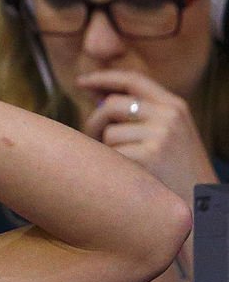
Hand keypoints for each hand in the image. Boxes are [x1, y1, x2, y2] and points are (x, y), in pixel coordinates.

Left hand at [78, 70, 217, 202]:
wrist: (200, 203)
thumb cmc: (175, 172)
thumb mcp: (168, 135)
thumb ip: (140, 115)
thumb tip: (97, 99)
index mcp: (174, 106)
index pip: (133, 80)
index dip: (103, 78)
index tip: (81, 82)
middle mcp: (169, 115)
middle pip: (111, 105)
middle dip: (93, 123)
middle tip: (92, 140)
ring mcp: (161, 135)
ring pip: (108, 133)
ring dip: (105, 150)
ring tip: (121, 165)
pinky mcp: (149, 156)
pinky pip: (110, 154)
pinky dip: (111, 167)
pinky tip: (126, 177)